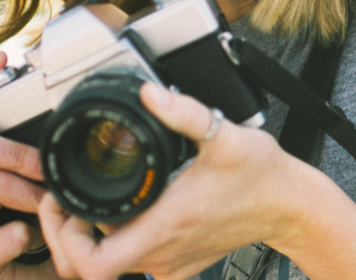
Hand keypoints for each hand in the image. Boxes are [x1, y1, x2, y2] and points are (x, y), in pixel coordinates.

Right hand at [0, 52, 57, 279]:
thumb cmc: (49, 228)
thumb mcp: (55, 182)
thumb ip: (54, 150)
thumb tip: (78, 108)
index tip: (1, 57)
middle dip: (14, 152)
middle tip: (47, 168)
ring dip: (26, 195)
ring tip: (48, 210)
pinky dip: (15, 239)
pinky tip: (29, 240)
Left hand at [38, 82, 312, 279]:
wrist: (291, 205)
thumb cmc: (261, 174)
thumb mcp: (223, 135)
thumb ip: (183, 112)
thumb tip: (149, 94)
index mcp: (163, 225)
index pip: (91, 263)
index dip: (64, 237)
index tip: (64, 203)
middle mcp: (162, 253)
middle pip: (88, 268)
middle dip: (66, 236)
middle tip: (68, 201)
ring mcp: (171, 264)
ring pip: (111, 267)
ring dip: (90, 240)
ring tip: (89, 205)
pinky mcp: (182, 266)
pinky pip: (138, 266)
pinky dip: (119, 247)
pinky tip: (124, 217)